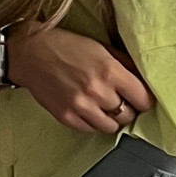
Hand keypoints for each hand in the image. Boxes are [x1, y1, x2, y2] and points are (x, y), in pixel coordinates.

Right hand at [6, 24, 153, 134]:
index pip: (142, 98)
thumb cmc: (66, 46)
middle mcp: (97, 90)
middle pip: (128, 115)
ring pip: (111, 127)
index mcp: (110, 70)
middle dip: (129, 109)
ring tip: (106, 108)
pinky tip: (91, 111)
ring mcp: (81, 106)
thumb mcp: (101, 47)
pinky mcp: (67, 117)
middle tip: (122, 102)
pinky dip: (94, 123)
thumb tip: (142, 81)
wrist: (30, 53)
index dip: (145, 100)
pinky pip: (91, 130)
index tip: (142, 100)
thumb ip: (123, 64)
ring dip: (112, 119)